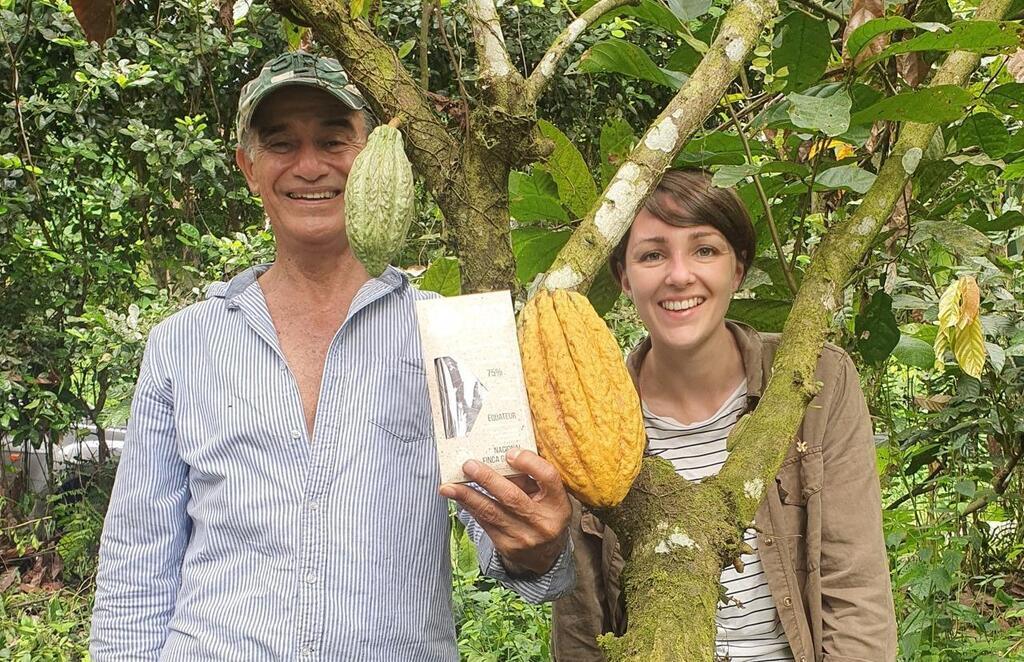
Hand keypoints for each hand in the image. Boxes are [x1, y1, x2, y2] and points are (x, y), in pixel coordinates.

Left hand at [439, 448, 570, 575]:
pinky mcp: (507, 546)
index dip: (529, 463)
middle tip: (468, 465)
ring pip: (491, 512)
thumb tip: (501, 457)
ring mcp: (524, 537)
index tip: (509, 452)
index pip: (547, 477)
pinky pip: (484, 523)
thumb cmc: (546, 515)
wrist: (545, 556)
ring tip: (449, 486)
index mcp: (558, 503)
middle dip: (487, 479)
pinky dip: (470, 507)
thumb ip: (532, 478)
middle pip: (512, 496)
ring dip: (467, 496)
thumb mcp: (549, 497)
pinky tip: (458, 497)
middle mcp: (542, 522)